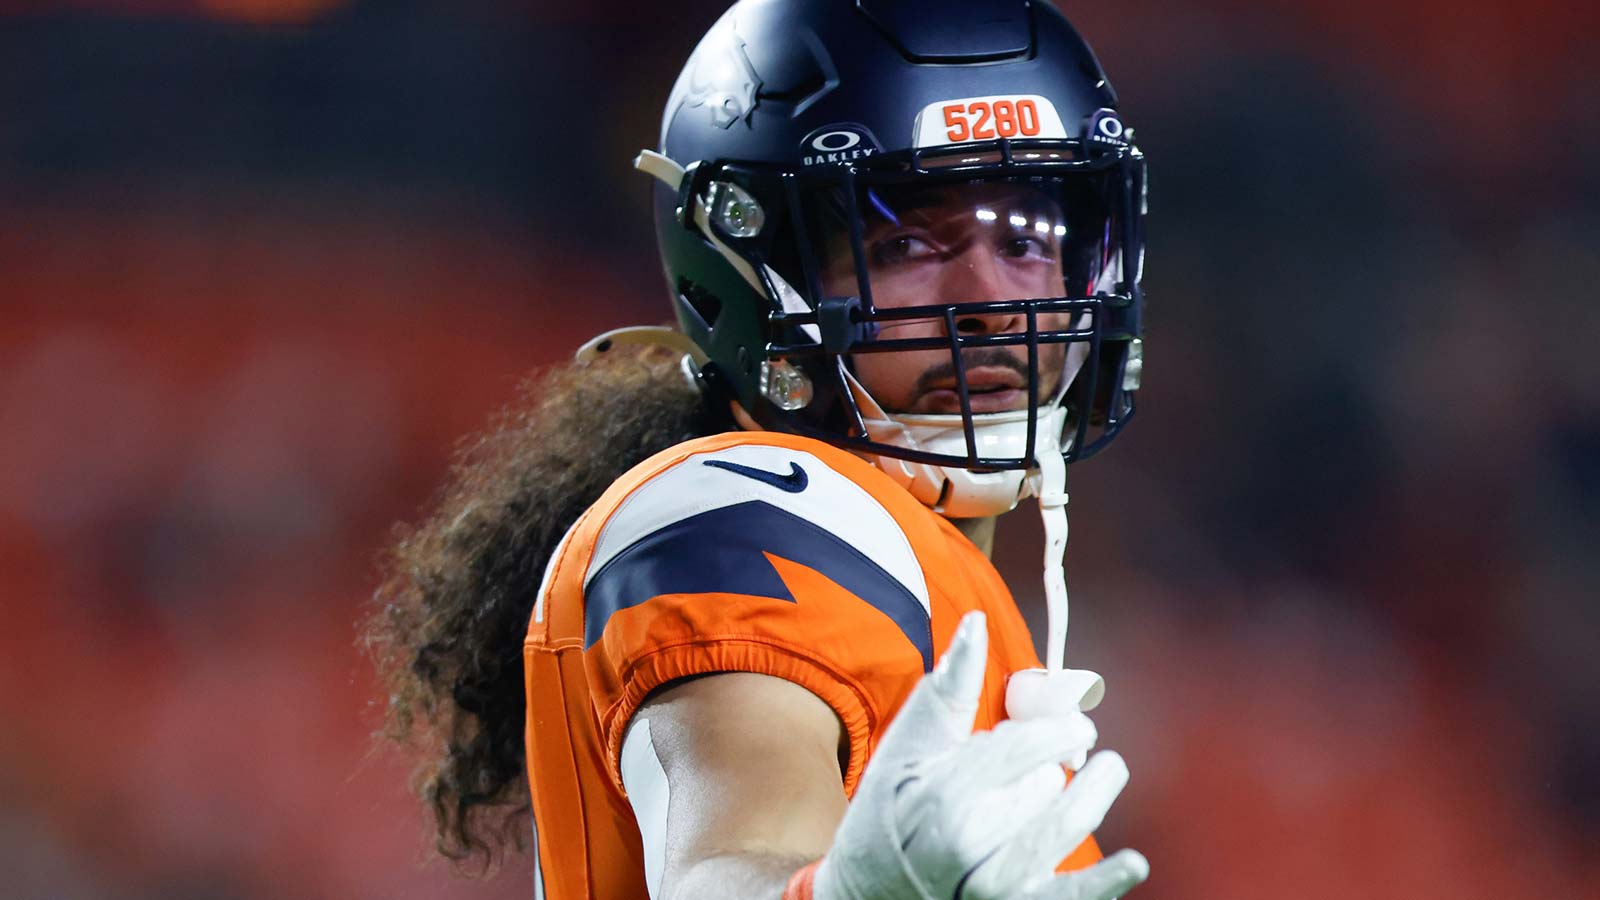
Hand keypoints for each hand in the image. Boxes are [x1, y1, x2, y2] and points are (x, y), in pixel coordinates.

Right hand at [812, 612, 1148, 899]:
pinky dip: (1105, 880)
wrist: (867, 895)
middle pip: (1048, 783)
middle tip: (1048, 763)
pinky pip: (1071, 896)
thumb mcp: (905, 749)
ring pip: (1067, 825)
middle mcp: (973, 842)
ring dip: (1091, 795)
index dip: (1055, 727)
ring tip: (1105, 774)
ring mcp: (996, 884)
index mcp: (944, 792)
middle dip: (1054, 765)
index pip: (1024, 744)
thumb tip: (977, 624)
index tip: (1073, 721)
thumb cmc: (886, 813)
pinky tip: (1132, 861)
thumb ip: (947, 690)